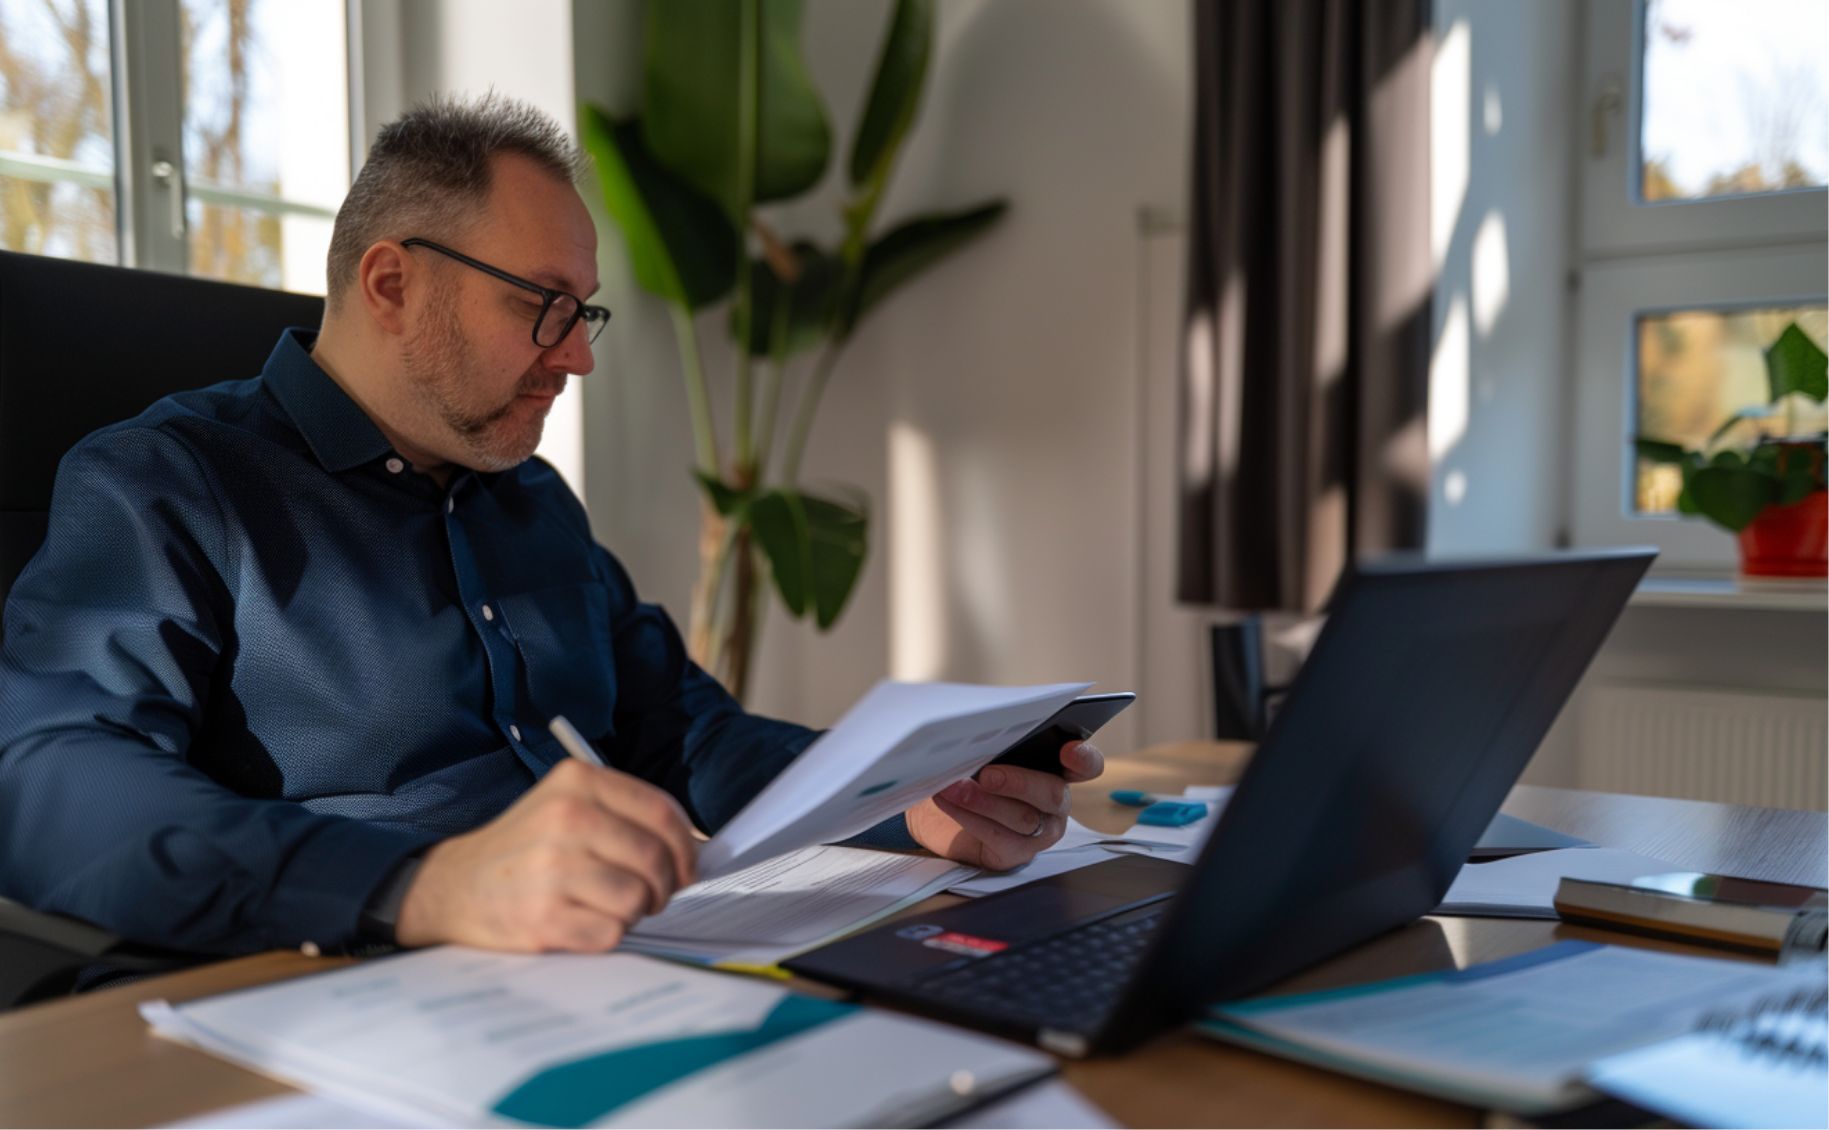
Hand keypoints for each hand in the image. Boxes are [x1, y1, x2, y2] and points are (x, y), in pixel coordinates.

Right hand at [395, 758, 698, 951]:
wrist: (453, 886)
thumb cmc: (525, 848)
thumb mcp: (567, 806)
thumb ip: (626, 818)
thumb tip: (697, 854)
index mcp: (577, 781)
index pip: (661, 813)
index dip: (686, 848)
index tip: (687, 869)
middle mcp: (565, 817)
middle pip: (655, 860)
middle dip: (663, 887)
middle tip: (648, 896)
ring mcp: (552, 867)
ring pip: (637, 899)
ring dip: (632, 912)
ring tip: (607, 907)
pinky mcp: (543, 916)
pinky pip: (611, 933)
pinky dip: (606, 935)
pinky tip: (581, 923)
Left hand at [905, 740, 1105, 870]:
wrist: (944, 814)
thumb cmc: (974, 777)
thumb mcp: (989, 756)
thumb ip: (999, 745)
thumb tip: (985, 734)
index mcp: (1059, 771)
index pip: (1086, 765)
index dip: (1083, 758)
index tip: (1068, 750)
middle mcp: (1055, 804)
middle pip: (1051, 793)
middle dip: (1017, 782)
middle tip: (986, 774)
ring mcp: (1040, 832)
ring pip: (1022, 818)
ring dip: (983, 801)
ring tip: (955, 787)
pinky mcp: (1015, 853)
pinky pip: (997, 837)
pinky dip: (968, 817)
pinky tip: (949, 801)